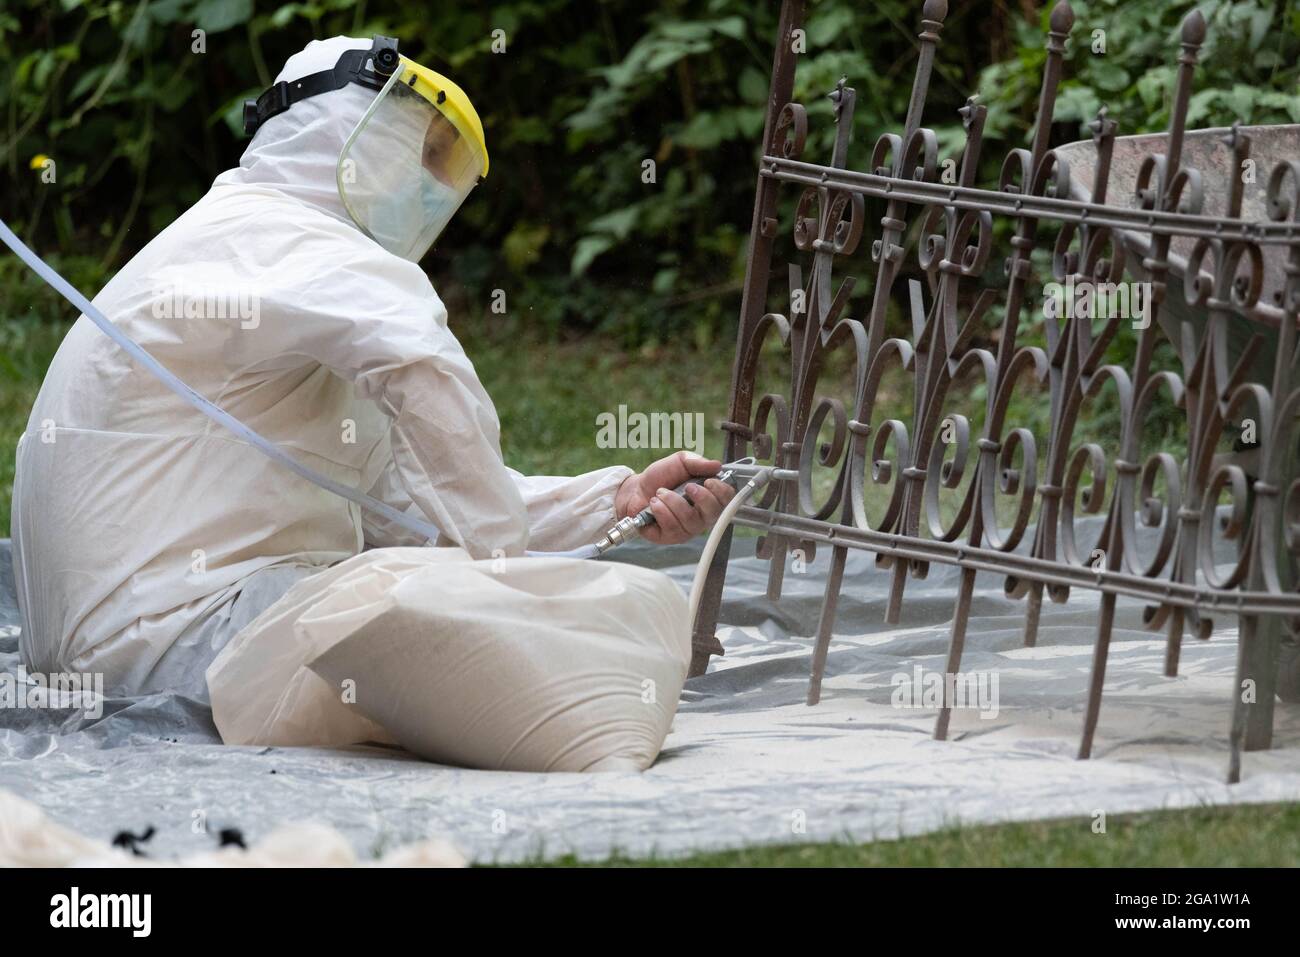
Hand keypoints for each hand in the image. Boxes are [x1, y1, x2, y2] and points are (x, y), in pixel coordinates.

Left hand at [614, 451, 736, 544]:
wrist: (635, 488)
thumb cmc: (661, 477)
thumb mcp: (680, 462)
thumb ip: (698, 463)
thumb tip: (717, 465)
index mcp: (708, 498)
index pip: (727, 500)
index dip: (722, 492)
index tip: (709, 481)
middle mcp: (700, 516)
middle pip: (713, 514)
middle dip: (701, 498)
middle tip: (687, 487)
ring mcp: (686, 529)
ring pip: (690, 520)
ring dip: (673, 501)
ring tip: (660, 492)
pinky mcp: (670, 537)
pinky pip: (672, 528)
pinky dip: (661, 511)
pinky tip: (654, 504)